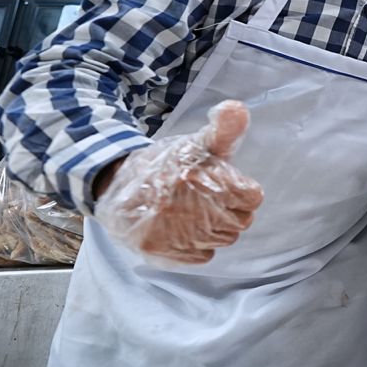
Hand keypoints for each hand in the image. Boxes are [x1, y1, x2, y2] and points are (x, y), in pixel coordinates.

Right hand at [94, 99, 263, 263]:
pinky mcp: (157, 250)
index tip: (228, 187)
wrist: (114, 183)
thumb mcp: (196, 143)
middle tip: (209, 201)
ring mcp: (171, 230)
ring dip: (215, 230)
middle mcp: (186, 205)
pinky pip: (202, 257)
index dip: (243, 192)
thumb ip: (224, 129)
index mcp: (200, 175)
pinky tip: (183, 231)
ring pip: (223, 240)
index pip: (252, 197)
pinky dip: (197, 248)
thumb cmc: (165, 165)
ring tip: (194, 214)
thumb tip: (237, 108)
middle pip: (241, 221)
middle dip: (231, 211)